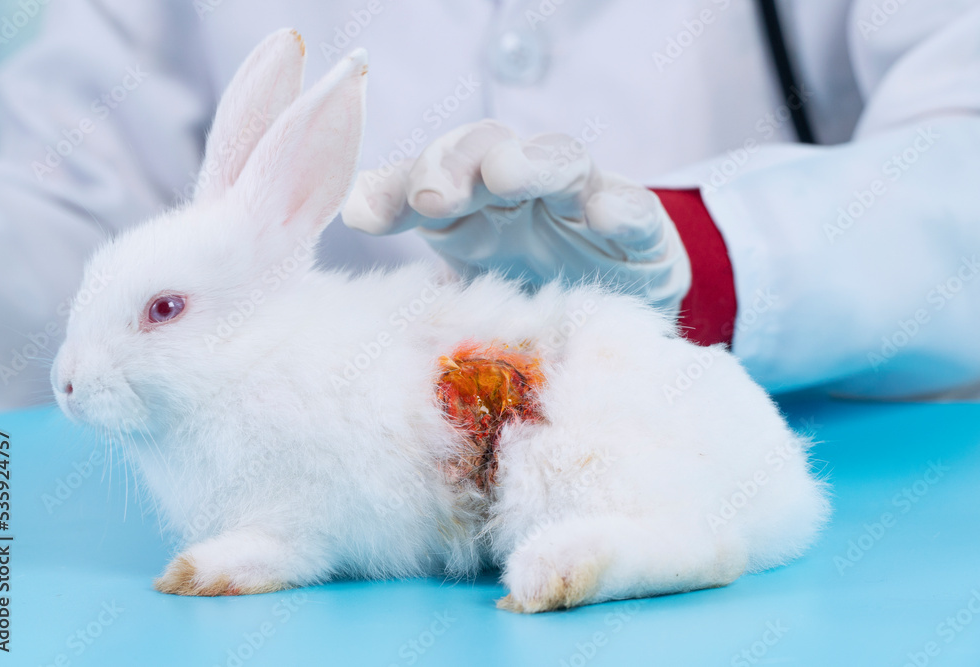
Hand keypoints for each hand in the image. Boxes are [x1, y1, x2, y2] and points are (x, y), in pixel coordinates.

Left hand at [342, 120, 690, 310]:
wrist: (611, 339)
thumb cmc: (528, 304)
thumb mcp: (462, 293)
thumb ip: (416, 266)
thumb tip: (350, 210)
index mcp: (474, 204)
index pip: (430, 173)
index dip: (396, 186)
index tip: (365, 217)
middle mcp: (527, 191)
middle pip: (489, 148)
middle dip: (457, 163)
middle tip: (433, 194)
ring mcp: (586, 205)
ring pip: (563, 161)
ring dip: (533, 163)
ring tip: (505, 174)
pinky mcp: (644, 237)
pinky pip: (637, 211)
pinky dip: (620, 207)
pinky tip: (601, 214)